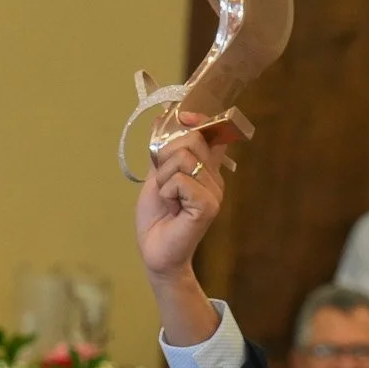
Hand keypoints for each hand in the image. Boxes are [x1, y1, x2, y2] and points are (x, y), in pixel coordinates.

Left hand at [135, 120, 228, 284]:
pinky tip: (172, 207)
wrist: (155, 250)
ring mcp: (213, 192)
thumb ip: (162, 150)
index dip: (198, 120)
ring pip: (183, 158)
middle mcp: (213, 178)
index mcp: (205, 169)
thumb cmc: (157, 218)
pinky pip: (181, 180)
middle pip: (191, 139)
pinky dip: (167, 191)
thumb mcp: (156, 176)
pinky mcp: (208, 205)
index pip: (212, 132)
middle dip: (165, 156)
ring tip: (168, 199)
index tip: (183, 117)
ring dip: (164, 178)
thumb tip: (161, 117)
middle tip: (164, 183)